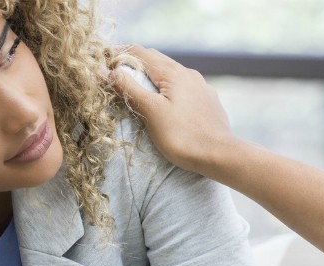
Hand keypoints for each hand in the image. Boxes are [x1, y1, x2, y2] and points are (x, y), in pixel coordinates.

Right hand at [109, 45, 237, 174]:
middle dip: (133, 66)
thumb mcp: (150, 111)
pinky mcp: (207, 101)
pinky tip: (165, 105)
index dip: (118, 56)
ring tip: (137, 93)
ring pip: (170, 74)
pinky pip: (182, 88)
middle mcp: (188, 74)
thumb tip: (104, 69)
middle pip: (155, 60)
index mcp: (173, 72)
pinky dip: (167, 90)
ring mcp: (200, 87)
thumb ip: (128, 88)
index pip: (139, 52)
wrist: (220, 156)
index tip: (103, 67)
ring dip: (151, 78)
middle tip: (115, 80)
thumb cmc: (182, 136)